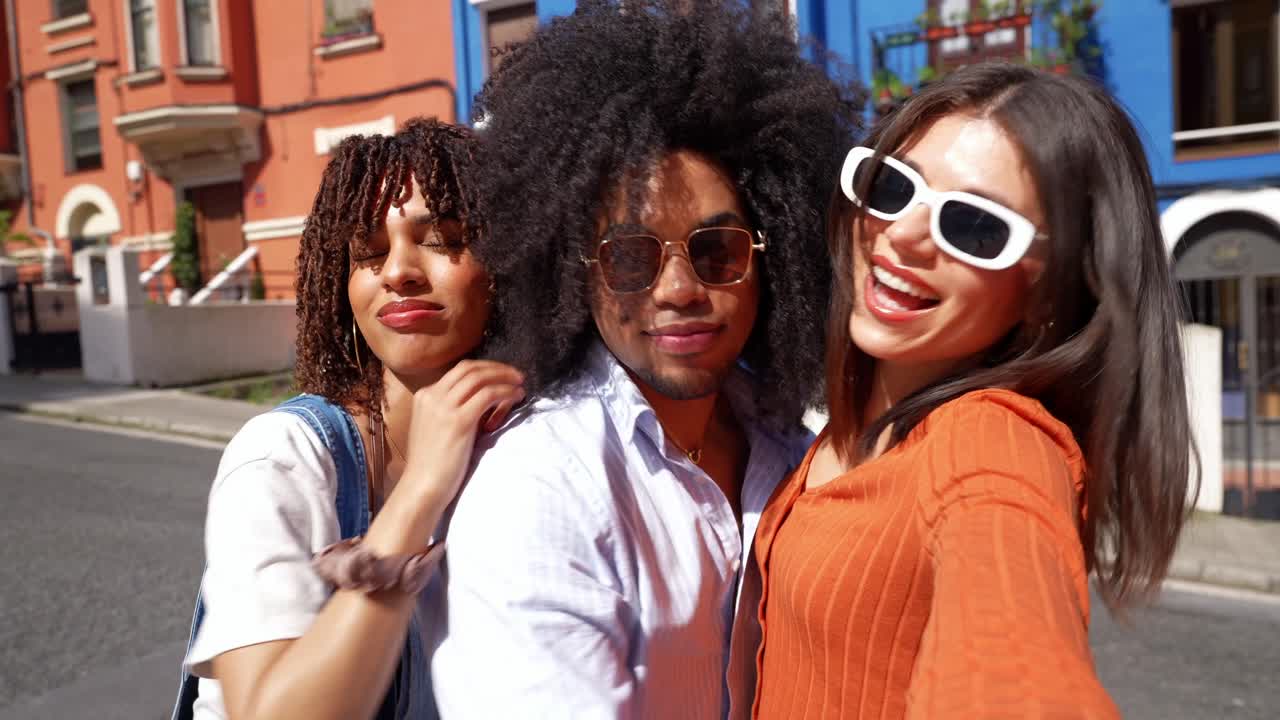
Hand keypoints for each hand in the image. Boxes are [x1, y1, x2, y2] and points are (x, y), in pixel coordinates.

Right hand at [400, 360, 524, 504]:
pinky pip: (488, 395)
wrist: (422, 486)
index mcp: (425, 396)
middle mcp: (432, 396)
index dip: (484, 370)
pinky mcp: (458, 421)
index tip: (502, 375)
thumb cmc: (433, 463)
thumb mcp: (437, 427)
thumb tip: (482, 403)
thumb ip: (453, 411)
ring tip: (520, 384)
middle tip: (516, 375)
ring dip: (504, 377)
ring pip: (480, 378)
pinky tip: (516, 396)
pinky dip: (505, 392)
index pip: (459, 372)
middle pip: (469, 368)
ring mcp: (444, 407)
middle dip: (496, 368)